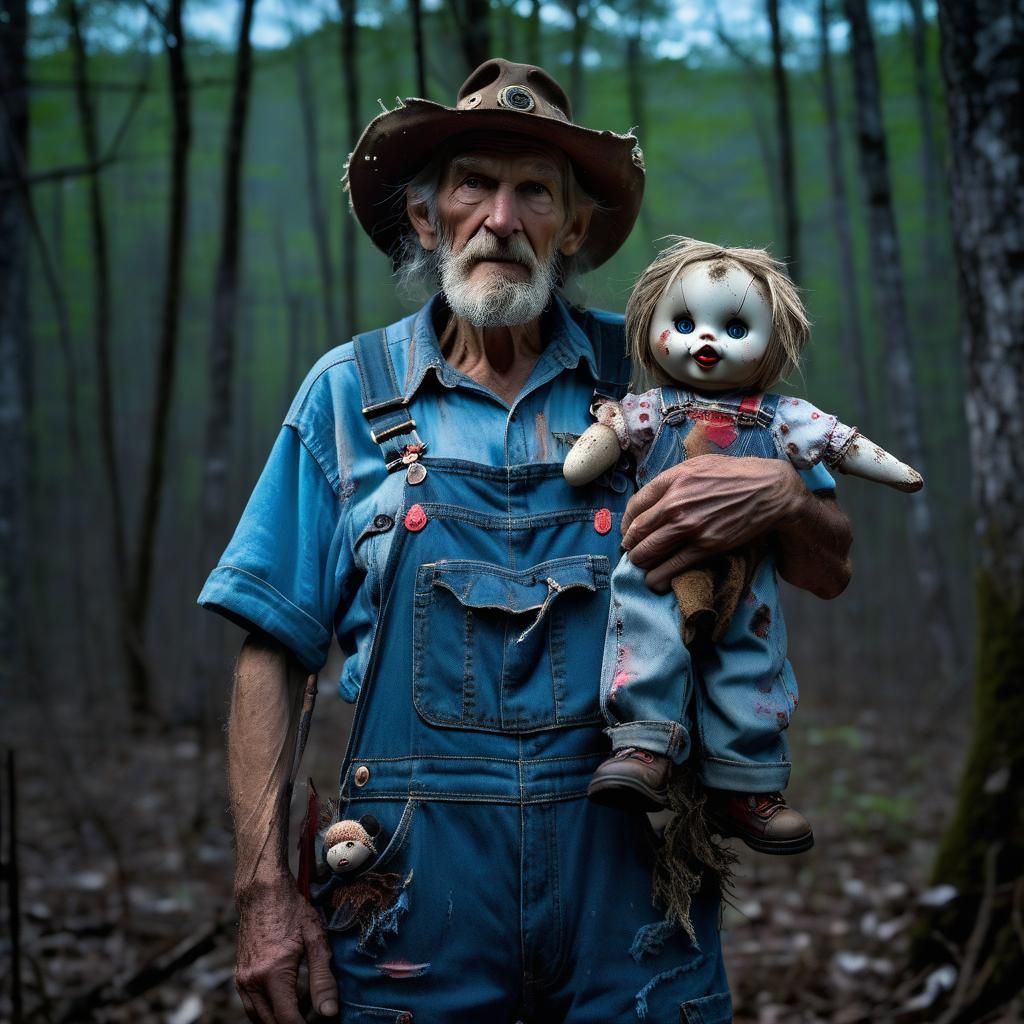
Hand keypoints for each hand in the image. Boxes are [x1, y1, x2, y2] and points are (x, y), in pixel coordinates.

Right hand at [235, 876, 337, 1022]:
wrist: (262, 892)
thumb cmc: (291, 910)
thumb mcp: (315, 939)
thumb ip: (322, 978)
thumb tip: (329, 1012)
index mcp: (273, 974)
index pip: (288, 1020)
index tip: (323, 1022)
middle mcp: (252, 981)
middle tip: (313, 1017)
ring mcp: (242, 980)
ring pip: (259, 1019)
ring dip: (278, 1020)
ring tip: (302, 1012)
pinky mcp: (239, 976)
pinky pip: (251, 1006)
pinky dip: (267, 1012)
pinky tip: (285, 1002)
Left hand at [620, 455, 804, 591]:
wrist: (769, 490)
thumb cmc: (736, 474)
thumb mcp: (699, 464)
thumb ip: (674, 478)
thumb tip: (655, 497)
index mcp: (672, 479)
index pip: (635, 505)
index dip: (627, 523)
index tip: (629, 531)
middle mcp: (675, 503)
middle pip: (637, 531)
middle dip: (630, 545)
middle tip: (631, 551)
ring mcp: (689, 526)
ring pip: (649, 551)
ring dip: (640, 562)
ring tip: (641, 566)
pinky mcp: (705, 546)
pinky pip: (672, 566)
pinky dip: (658, 576)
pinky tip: (654, 581)